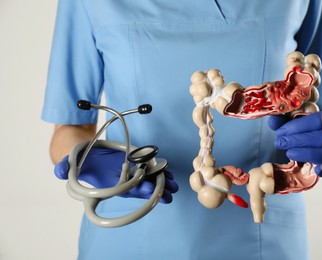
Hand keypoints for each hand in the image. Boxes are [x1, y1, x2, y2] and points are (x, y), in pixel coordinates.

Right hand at [54, 147, 178, 202]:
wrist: (84, 151)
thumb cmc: (78, 157)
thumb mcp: (68, 160)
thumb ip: (63, 167)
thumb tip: (58, 171)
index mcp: (109, 183)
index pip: (125, 189)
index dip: (137, 189)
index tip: (150, 189)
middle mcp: (120, 179)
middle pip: (140, 186)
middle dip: (155, 189)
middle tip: (171, 191)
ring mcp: (127, 172)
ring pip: (146, 179)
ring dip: (160, 181)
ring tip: (174, 183)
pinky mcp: (132, 163)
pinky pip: (147, 168)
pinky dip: (158, 169)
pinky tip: (168, 171)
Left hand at [268, 111, 321, 176]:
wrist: (321, 134)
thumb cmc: (308, 126)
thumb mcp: (296, 120)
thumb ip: (284, 120)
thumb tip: (272, 120)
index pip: (318, 120)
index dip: (298, 127)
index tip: (280, 132)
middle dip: (299, 141)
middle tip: (281, 143)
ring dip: (307, 154)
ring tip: (289, 153)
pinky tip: (314, 169)